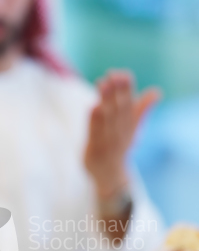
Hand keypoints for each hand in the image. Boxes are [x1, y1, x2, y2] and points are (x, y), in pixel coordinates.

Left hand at [84, 71, 160, 198]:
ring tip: (102, 84)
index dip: (127, 89)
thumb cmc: (119, 147)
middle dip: (116, 91)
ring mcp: (108, 142)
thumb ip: (142, 110)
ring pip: (107, 119)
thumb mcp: (132, 129)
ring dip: (105, 101)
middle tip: (112, 74)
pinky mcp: (95, 150)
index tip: (123, 74)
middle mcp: (120, 133)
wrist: (110, 176)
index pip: (129, 105)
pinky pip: (95, 134)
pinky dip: (94, 121)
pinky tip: (92, 107)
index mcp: (129, 126)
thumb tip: (157, 91)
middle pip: (118, 109)